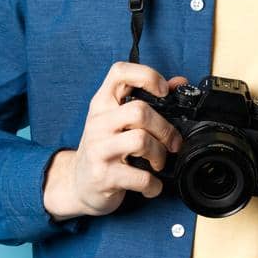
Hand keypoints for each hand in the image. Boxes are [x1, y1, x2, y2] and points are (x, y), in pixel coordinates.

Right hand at [42, 61, 188, 220]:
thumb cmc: (104, 148)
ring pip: (141, 141)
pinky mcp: (103, 176)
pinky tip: (151, 185)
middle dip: (165, 129)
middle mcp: (98, 122)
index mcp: (102, 104)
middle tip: (171, 143)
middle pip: (139, 111)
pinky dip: (154, 185)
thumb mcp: (118, 121)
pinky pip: (140, 177)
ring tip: (158, 162)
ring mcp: (98, 149)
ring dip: (160, 155)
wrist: (77, 184)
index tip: (164, 90)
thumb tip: (179, 83)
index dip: (146, 75)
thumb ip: (148, 100)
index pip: (119, 72)